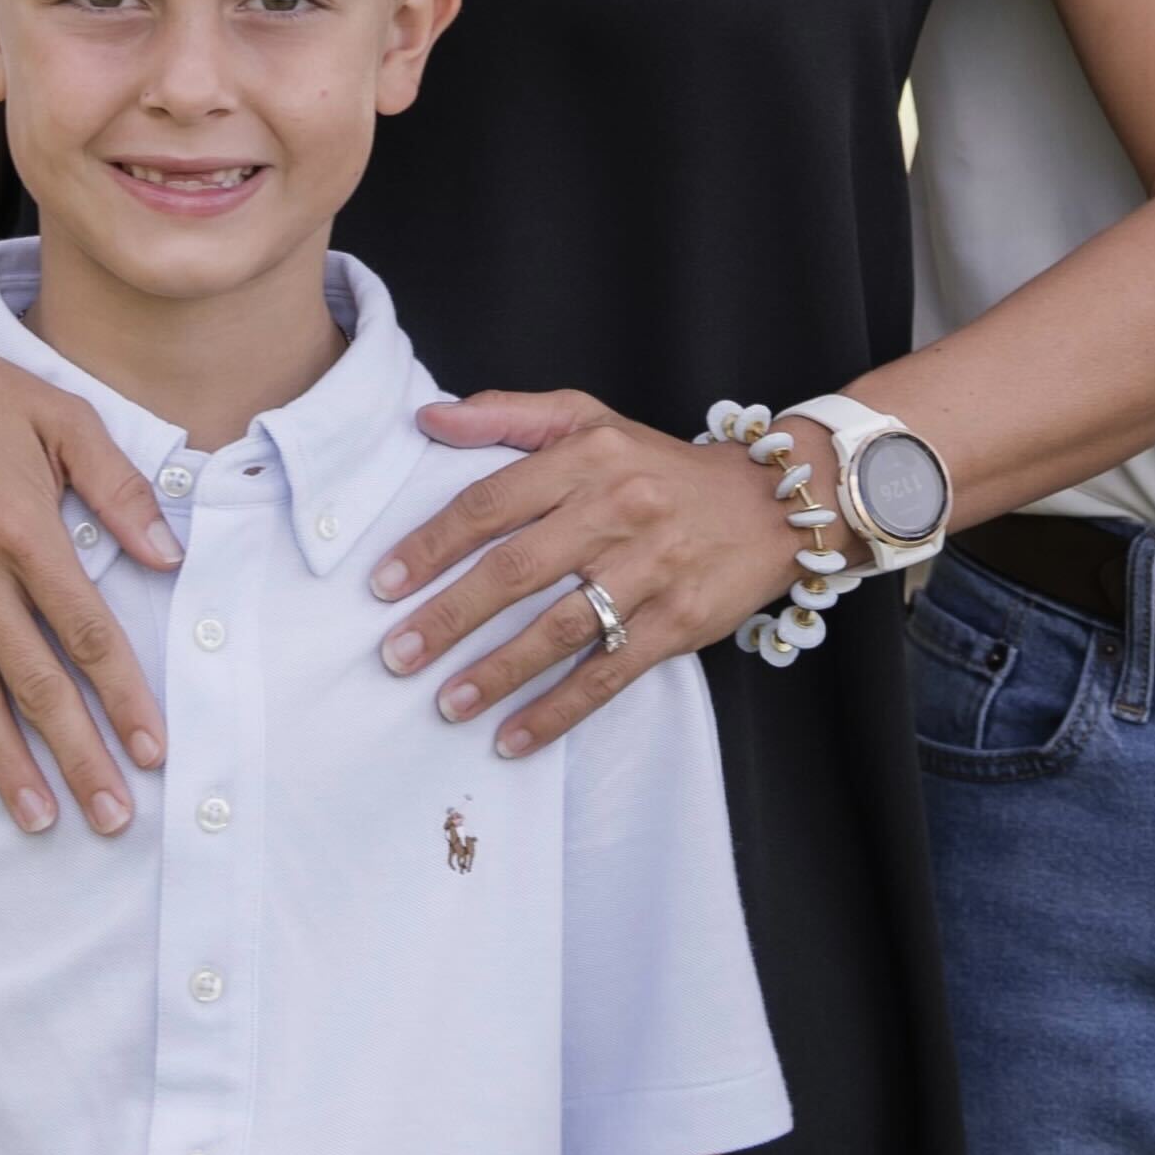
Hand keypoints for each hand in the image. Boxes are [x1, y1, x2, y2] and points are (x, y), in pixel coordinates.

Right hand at [0, 290, 179, 830]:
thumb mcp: (64, 417)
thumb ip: (120, 488)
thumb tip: (170, 555)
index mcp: (25, 530)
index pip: (86, 633)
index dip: (123, 697)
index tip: (153, 751)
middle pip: (36, 683)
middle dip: (79, 756)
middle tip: (113, 818)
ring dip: (8, 766)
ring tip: (42, 821)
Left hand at [372, 394, 812, 756]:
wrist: (772, 502)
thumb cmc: (659, 464)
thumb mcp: (590, 418)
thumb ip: (507, 415)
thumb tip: (427, 417)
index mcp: (586, 458)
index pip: (492, 503)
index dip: (432, 545)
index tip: (383, 584)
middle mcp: (616, 511)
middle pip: (516, 569)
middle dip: (449, 616)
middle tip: (397, 654)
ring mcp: (650, 570)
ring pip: (559, 629)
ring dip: (497, 671)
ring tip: (446, 703)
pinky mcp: (679, 622)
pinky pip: (608, 673)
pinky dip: (558, 710)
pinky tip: (513, 738)